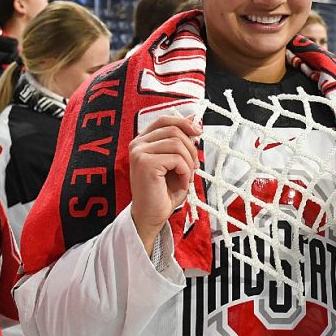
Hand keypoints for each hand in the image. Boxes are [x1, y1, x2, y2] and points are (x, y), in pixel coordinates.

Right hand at [128, 116, 201, 253]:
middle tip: (193, 167)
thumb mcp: (176, 161)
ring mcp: (139, 153)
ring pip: (177, 143)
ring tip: (186, 177)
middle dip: (191, 148)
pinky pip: (176, 158)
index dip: (183, 122)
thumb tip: (194, 119)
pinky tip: (181, 183)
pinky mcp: (145, 164)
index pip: (164, 120)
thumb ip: (182, 140)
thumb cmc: (163, 192)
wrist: (152, 216)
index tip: (198, 132)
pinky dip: (185, 171)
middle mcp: (137, 144)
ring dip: (189, 162)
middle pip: (174, 130)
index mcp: (142, 141)